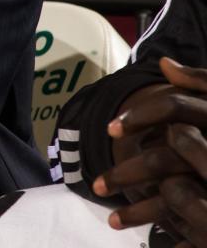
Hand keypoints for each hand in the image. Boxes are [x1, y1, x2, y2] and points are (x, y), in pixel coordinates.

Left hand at [93, 58, 206, 243]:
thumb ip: (201, 83)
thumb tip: (163, 64)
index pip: (173, 108)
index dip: (138, 115)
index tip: (111, 129)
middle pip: (163, 160)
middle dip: (125, 175)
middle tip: (98, 184)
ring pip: (174, 199)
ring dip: (140, 212)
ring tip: (114, 220)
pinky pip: (193, 228)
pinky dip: (174, 235)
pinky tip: (158, 240)